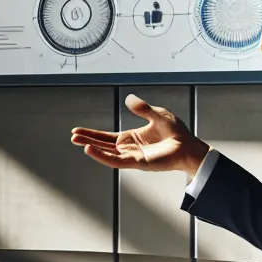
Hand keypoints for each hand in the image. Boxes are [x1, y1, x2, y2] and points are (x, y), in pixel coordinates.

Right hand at [70, 94, 209, 176]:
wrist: (189, 146)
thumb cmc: (176, 132)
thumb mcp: (157, 114)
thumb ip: (142, 108)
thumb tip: (127, 98)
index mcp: (131, 138)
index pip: (106, 137)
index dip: (92, 134)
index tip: (77, 131)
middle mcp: (129, 148)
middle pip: (103, 145)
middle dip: (87, 140)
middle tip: (72, 136)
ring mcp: (132, 156)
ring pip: (107, 153)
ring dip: (92, 148)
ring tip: (77, 141)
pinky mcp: (137, 163)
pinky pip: (116, 161)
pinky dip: (102, 156)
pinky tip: (91, 150)